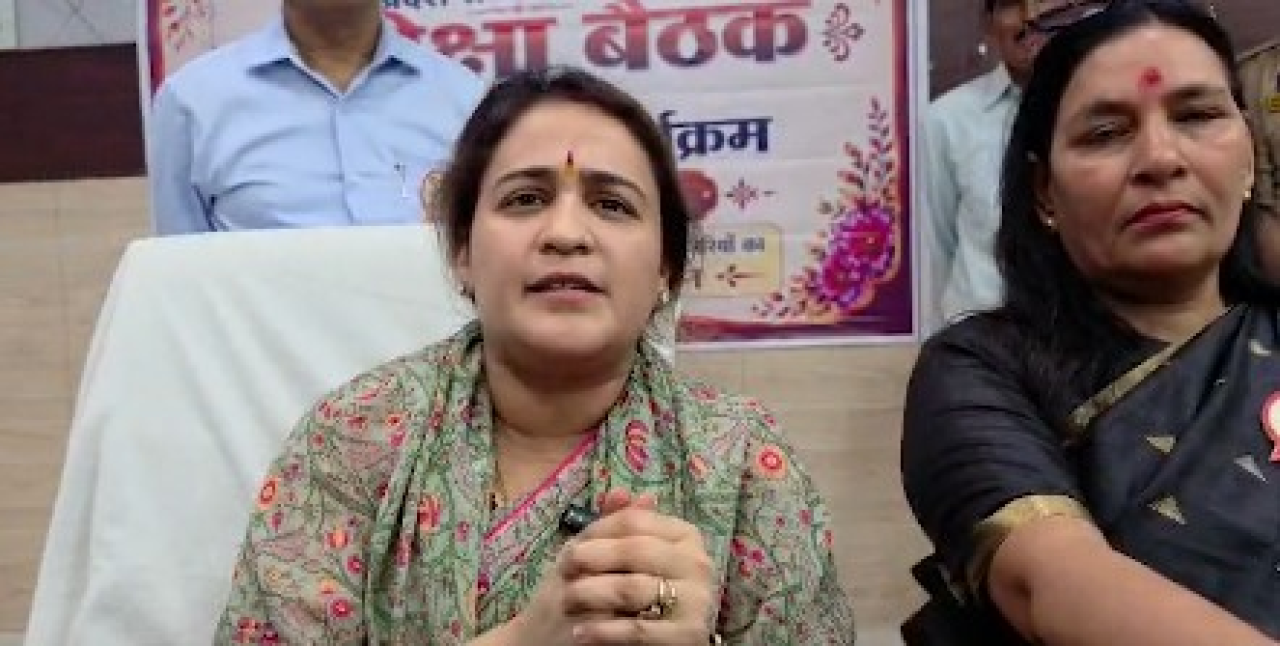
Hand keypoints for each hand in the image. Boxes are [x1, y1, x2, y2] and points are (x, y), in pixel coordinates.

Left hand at [558, 489, 715, 644]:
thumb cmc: (625, 593)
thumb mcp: (618, 556)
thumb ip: (619, 525)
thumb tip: (619, 492)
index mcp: (685, 537)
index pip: (634, 522)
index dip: (596, 533)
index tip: (570, 550)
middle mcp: (697, 564)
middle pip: (633, 550)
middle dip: (591, 561)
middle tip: (565, 574)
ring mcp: (697, 601)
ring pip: (631, 588)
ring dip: (590, 595)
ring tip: (567, 602)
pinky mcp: (688, 636)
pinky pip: (637, 631)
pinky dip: (603, 631)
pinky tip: (582, 632)